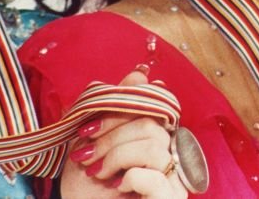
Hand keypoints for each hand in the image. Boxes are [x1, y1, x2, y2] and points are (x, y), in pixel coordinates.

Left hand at [60, 65, 186, 198]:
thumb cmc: (88, 183)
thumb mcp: (93, 140)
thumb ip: (114, 106)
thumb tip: (139, 73)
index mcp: (154, 137)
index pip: (149, 108)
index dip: (116, 113)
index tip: (85, 130)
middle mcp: (169, 154)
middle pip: (150, 124)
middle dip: (110, 137)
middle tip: (85, 155)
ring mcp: (173, 178)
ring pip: (153, 147)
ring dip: (116, 157)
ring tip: (96, 172)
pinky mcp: (170, 197)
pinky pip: (157, 178)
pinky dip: (133, 177)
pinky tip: (118, 185)